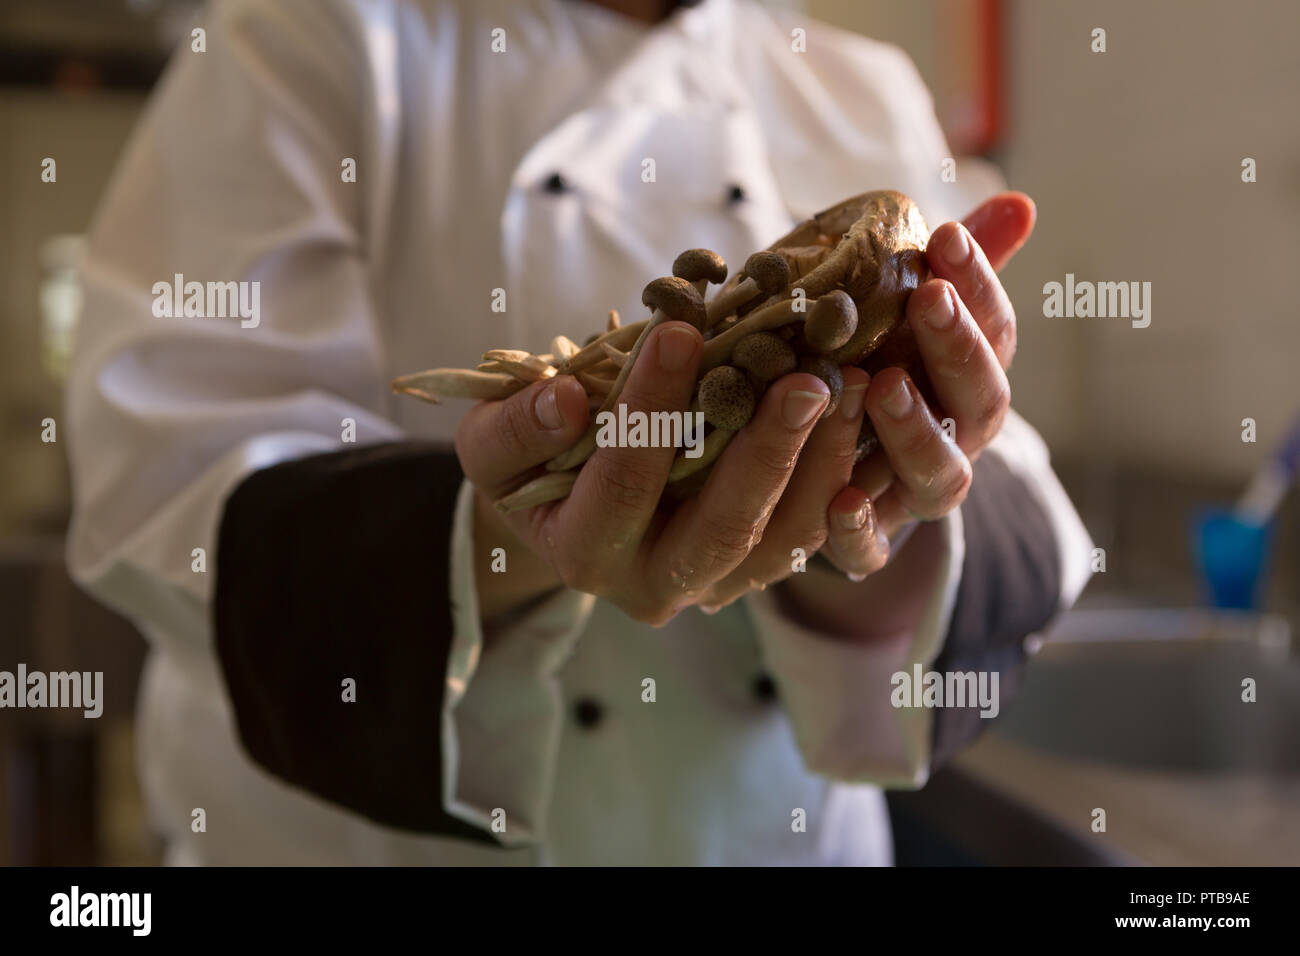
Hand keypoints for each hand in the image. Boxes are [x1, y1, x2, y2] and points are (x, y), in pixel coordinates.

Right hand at [455, 321, 832, 624]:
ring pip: (780, 541)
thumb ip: (513, 427)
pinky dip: (835, 479)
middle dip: (767, 453)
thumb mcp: (492, 442)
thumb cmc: (525, 462)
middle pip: (723, 530)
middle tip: (806, 380)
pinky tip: (853, 415)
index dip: (651, 409)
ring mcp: (712, 585)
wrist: (562, 504)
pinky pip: (806, 536)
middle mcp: (653, 586)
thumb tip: (565, 402)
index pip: (624, 484)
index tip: (681, 332)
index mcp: (585, 554)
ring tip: (847, 386)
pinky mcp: (753, 569)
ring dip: (820, 465)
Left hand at [689, 193, 1035, 617]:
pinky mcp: (869, 544)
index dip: (979, 285)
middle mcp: (958, 440)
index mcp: (970, 382)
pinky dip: (860, 529)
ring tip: (883, 385)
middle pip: (980, 401)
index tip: (945, 235)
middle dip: (956, 349)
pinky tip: (838, 499)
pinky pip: (872, 550)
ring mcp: (916, 495)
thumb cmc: (876, 374)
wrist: (835, 479)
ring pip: (940, 476)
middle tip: (927, 300)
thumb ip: (955, 271)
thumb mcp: (902, 319)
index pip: (994, 331)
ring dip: (915, 430)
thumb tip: (1020, 203)